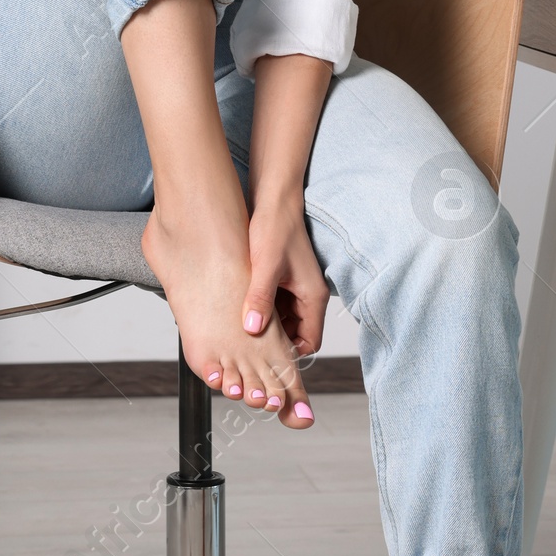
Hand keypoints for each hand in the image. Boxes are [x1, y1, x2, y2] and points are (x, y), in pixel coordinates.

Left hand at [242, 194, 327, 357]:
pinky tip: (242, 307)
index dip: (290, 353)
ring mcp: (296, 288)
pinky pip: (275, 305)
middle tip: (248, 345)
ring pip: (283, 320)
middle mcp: (308, 295)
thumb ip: (260, 298)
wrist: (274, 200)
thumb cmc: (276, 228)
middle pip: (295, 334)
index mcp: (313, 296)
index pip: (310, 341)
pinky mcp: (283, 280)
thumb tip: (253, 329)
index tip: (265, 355)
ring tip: (242, 326)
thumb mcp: (266, 266)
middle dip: (274, 341)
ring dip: (266, 324)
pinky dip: (262, 309)